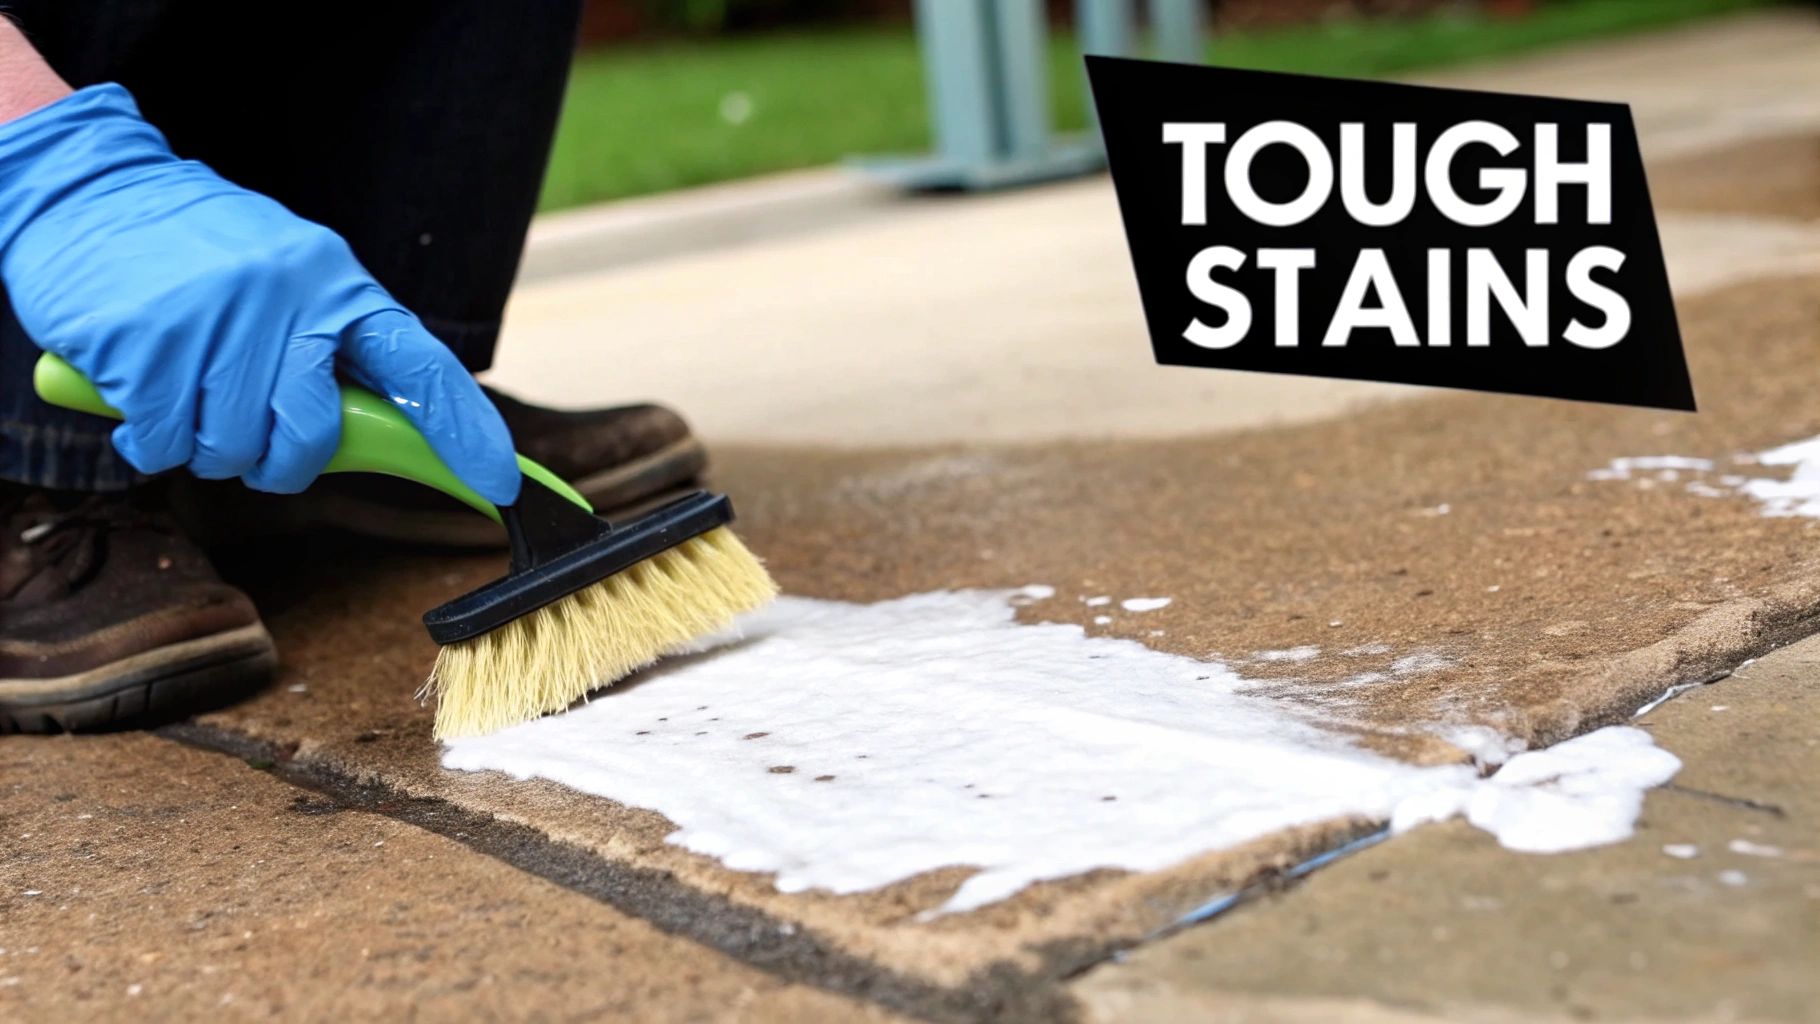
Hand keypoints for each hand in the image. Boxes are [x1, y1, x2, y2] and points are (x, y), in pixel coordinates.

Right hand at [0, 84, 521, 504]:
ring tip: (189, 393)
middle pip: (313, 438)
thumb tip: (386, 434)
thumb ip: (332, 347)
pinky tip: (143, 393)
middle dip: (283, 463)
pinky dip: (150, 439)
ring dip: (208, 447)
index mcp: (339, 283)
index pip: (422, 367)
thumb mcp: (290, 276)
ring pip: (235, 450)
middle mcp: (290, 299)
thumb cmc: (201, 252)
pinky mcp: (147, 344)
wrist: (90, 188)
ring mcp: (217, 320)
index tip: (500, 482)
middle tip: (252, 440)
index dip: (466, 431)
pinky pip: (165, 444)